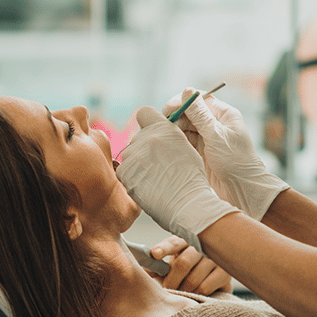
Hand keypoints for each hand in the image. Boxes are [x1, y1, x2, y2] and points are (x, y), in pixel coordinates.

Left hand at [116, 106, 239, 251]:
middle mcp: (146, 137)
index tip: (153, 135)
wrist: (187, 204)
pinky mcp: (124, 172)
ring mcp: (133, 155)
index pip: (144, 112)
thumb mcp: (186, 148)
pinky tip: (147, 187)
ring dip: (138, 164)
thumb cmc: (191, 179)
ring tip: (155, 180)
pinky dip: (132, 178)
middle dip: (144, 149)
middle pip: (137, 138)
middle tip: (159, 167)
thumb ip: (168, 137)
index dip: (148, 123)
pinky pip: (124, 170)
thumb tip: (157, 135)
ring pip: (130, 155)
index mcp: (164, 128)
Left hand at [147, 236, 233, 295]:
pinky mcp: (225, 272)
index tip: (155, 254)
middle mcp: (202, 246)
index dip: (164, 248)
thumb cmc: (186, 272)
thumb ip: (157, 267)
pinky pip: (205, 287)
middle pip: (183, 263)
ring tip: (182, 291)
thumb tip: (143, 270)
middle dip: (172, 281)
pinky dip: (196, 294)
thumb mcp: (171, 267)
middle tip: (167, 289)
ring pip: (193, 279)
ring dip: (183, 290)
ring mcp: (215, 258)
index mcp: (184, 241)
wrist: (213, 282)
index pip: (173, 243)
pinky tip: (195, 293)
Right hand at [163, 89, 289, 219]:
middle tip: (163, 127)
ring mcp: (207, 138)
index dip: (181, 102)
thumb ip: (200, 114)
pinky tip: (168, 146)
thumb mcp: (216, 135)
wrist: (243, 190)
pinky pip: (185, 142)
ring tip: (165, 138)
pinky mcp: (201, 152)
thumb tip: (187, 90)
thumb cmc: (236, 161)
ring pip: (185, 128)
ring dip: (174, 131)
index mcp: (223, 114)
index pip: (198, 99)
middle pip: (189, 113)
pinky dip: (177, 142)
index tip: (168, 109)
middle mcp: (215, 124)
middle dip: (175, 118)